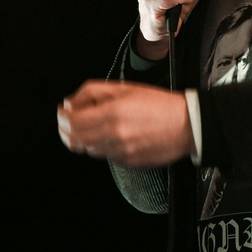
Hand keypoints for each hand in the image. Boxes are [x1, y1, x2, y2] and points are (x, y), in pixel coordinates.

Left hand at [58, 80, 195, 166]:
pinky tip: (113, 137)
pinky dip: (103, 147)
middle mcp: (114, 134)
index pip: (72, 120)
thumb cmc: (161, 105)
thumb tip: (69, 103)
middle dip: (66, 129)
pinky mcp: (128, 162)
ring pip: (88, 149)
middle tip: (68, 122)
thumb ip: (94, 92)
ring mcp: (121, 151)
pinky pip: (105, 157)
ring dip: (84, 139)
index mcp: (113, 112)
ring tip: (93, 128)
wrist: (189, 126)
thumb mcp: (127, 88)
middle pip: (75, 138)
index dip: (62, 116)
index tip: (63, 112)